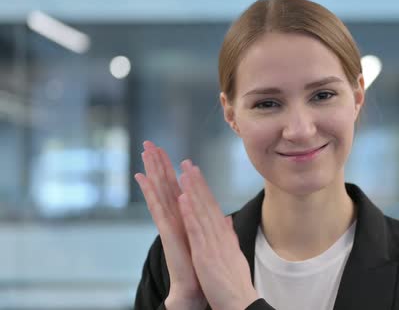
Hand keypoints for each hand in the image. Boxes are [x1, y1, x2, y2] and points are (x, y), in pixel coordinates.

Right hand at [134, 141, 205, 307]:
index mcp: (186, 218)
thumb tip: (220, 216)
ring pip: (159, 193)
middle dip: (158, 165)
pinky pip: (157, 211)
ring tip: (144, 153)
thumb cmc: (201, 267)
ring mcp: (169, 225)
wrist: (196, 289)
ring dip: (151, 173)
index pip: (177, 189)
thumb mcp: (210, 240)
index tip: (166, 152)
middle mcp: (175, 219)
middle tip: (149, 144)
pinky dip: (151, 195)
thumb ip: (211, 226)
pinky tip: (144, 180)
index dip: (171, 170)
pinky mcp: (167, 234)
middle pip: (165, 186)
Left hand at [178, 160, 258, 309]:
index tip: (195, 173)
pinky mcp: (205, 255)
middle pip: (207, 204)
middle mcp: (220, 235)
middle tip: (187, 163)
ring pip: (201, 212)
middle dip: (196, 182)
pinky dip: (190, 213)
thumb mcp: (233, 254)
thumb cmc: (235, 282)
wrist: (241, 302)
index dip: (203, 188)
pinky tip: (183, 199)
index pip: (212, 207)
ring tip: (184, 172)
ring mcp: (212, 244)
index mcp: (224, 236)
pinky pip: (196, 230)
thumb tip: (228, 220)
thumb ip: (229, 235)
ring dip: (192, 190)